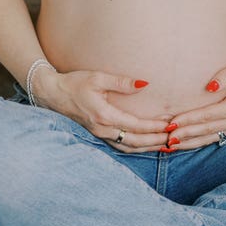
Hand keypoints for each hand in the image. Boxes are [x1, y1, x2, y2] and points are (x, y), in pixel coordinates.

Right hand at [36, 68, 171, 151]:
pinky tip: (145, 145)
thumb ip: (121, 82)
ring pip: (128, 147)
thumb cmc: (74, 83)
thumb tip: (144, 84)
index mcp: (104, 116)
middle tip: (174, 138)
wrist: (51, 94)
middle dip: (156, 141)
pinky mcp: (97, 134)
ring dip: (147, 147)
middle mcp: (102, 129)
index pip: (136, 125)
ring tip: (165, 145)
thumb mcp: (98, 77)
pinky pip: (120, 146)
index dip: (155, 127)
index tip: (170, 124)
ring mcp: (99, 135)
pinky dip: (135, 147)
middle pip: (135, 142)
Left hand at [161, 59, 225, 151]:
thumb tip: (209, 86)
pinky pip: (214, 137)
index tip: (172, 123)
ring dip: (190, 142)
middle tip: (166, 138)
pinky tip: (185, 144)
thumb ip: (224, 76)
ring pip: (210, 138)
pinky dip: (198, 141)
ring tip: (171, 145)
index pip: (208, 115)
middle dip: (185, 134)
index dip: (189, 119)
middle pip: (207, 130)